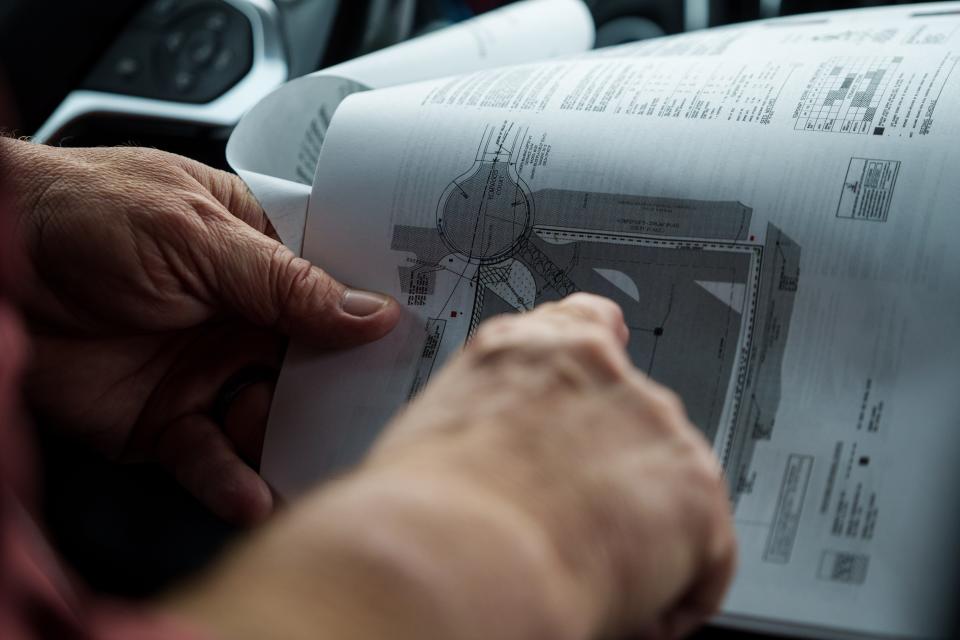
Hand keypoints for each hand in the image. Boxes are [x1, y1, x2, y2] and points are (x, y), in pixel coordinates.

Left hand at [3, 139, 399, 524]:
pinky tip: (249, 493)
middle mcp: (242, 317)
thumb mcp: (194, 235)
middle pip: (318, 363)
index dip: (378, 317)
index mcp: (258, 255)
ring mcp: (207, 372)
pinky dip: (232, 481)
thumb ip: (282, 282)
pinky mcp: (165, 424)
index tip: (421, 345)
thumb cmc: (81, 214)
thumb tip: (368, 312)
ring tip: (322, 464)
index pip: (336, 289)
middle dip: (350, 391)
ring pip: (274, 419)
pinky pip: (211, 459)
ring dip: (297, 444)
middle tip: (385, 416)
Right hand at [169, 294, 734, 639]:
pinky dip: (677, 588)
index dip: (604, 361)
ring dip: (644, 529)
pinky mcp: (694, 488)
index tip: (610, 379)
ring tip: (586, 573)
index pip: (587, 322)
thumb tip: (494, 458)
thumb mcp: (437, 430)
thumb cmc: (417, 513)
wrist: (449, 557)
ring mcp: (652, 424)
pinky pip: (705, 551)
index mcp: (526, 350)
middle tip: (574, 525)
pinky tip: (627, 605)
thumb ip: (490, 419)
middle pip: (637, 417)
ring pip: (670, 485)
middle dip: (617, 473)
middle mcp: (598, 372)